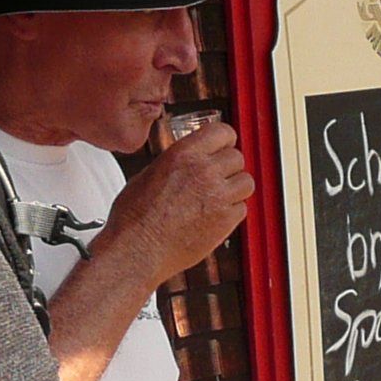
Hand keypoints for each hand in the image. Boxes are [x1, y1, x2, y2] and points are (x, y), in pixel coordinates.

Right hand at [101, 123, 252, 280]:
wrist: (137, 248)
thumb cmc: (135, 217)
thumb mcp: (149, 173)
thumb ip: (176, 162)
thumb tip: (186, 160)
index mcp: (184, 154)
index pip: (223, 132)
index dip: (224, 140)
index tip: (222, 146)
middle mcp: (204, 172)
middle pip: (237, 157)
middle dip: (228, 166)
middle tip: (217, 176)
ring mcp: (218, 197)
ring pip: (246, 182)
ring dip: (235, 187)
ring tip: (220, 195)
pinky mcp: (225, 221)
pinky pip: (242, 209)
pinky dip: (233, 211)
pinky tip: (216, 215)